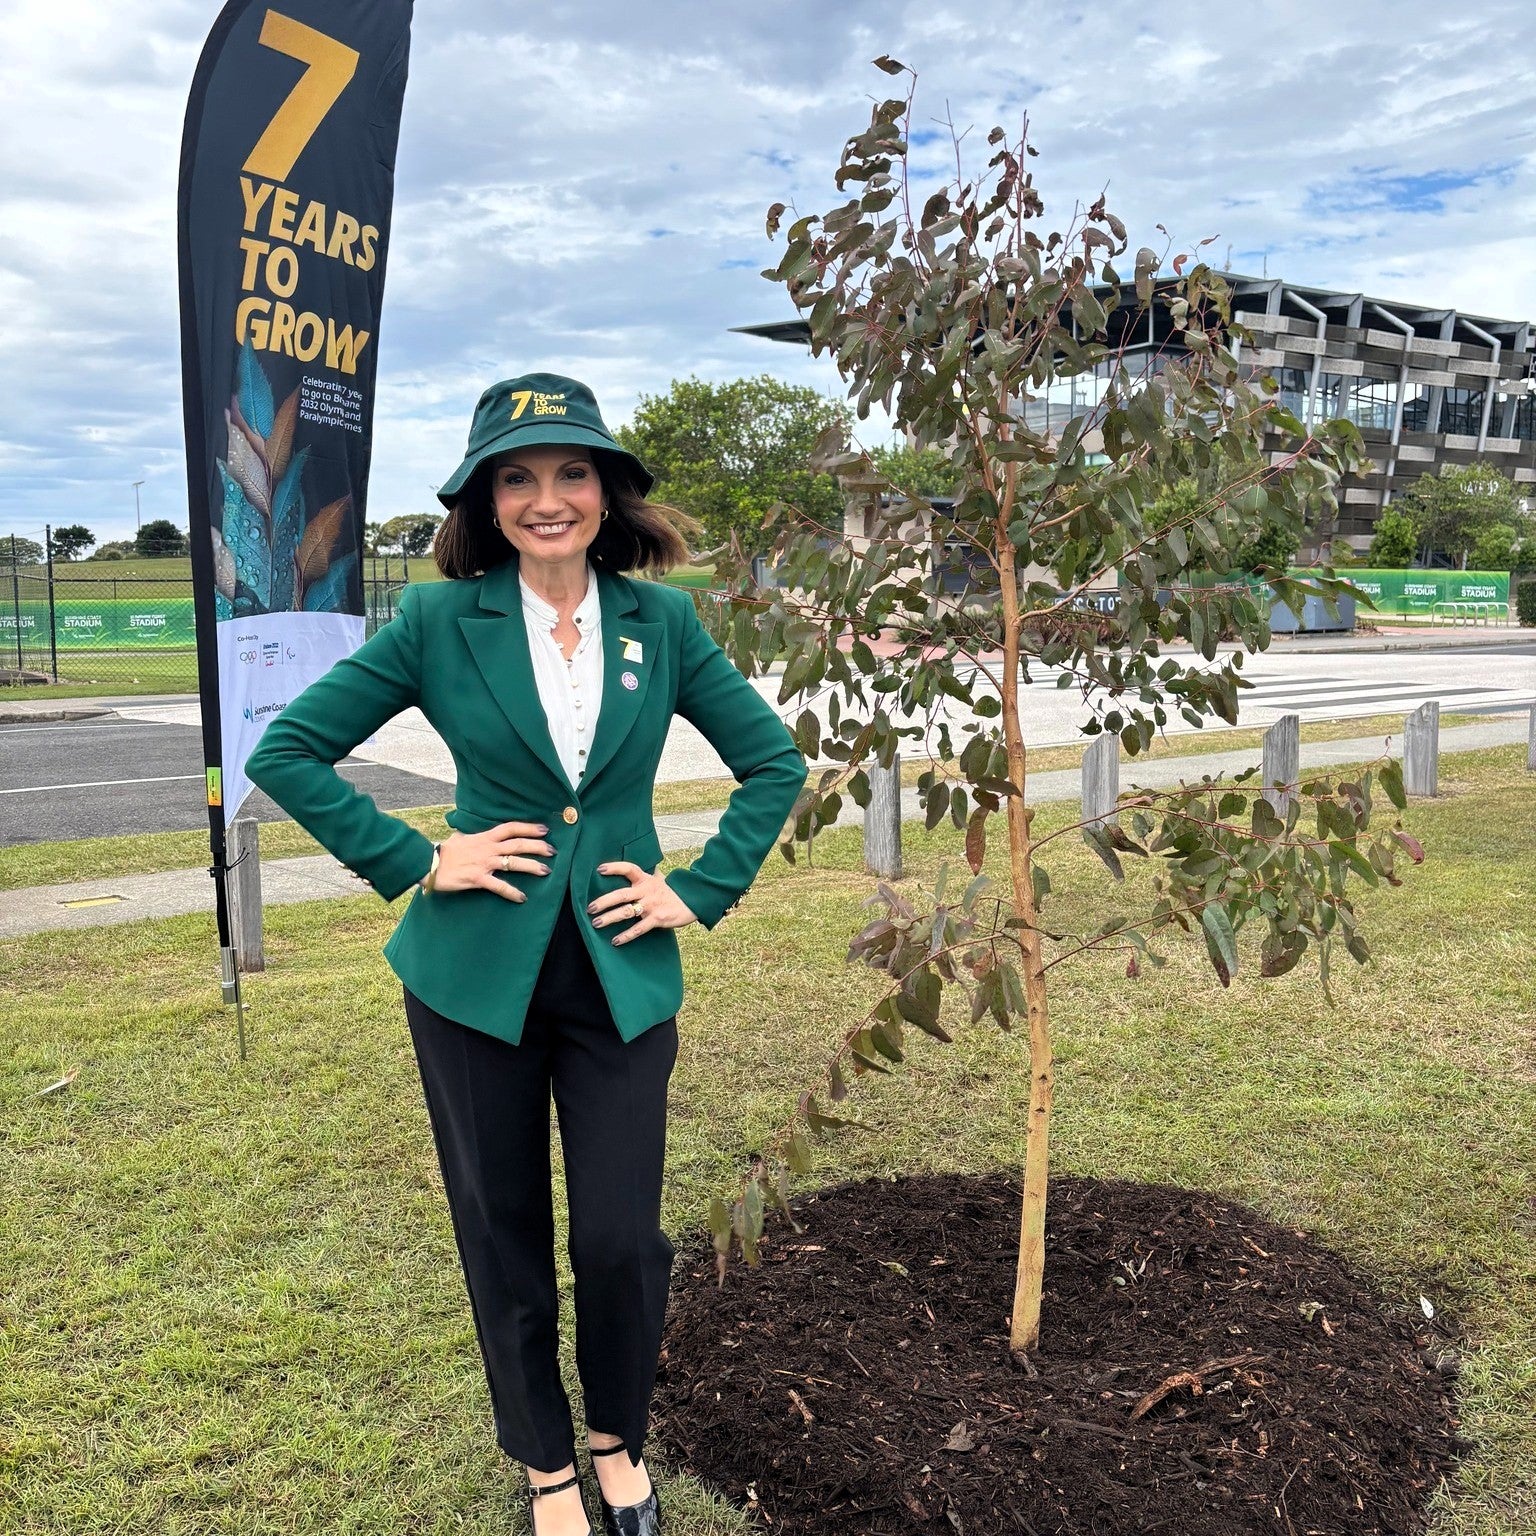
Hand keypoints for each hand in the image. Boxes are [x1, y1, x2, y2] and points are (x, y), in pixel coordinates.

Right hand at [433, 821, 554, 901]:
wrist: (428, 863)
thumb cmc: (444, 852)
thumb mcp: (460, 838)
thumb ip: (471, 836)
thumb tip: (471, 834)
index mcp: (484, 837)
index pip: (511, 828)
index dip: (529, 827)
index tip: (544, 829)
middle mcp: (487, 848)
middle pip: (518, 844)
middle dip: (538, 846)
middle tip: (553, 851)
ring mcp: (484, 863)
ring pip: (514, 862)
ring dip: (532, 866)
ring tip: (546, 871)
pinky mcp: (477, 879)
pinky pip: (499, 886)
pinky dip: (512, 892)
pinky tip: (522, 898)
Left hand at [587, 862, 697, 943]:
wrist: (692, 902)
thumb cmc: (672, 891)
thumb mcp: (659, 878)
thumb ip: (647, 873)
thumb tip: (638, 865)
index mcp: (645, 879)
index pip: (629, 869)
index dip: (614, 868)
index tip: (600, 869)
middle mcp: (646, 891)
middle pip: (621, 894)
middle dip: (604, 901)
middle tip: (590, 908)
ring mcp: (651, 906)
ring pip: (626, 912)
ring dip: (610, 918)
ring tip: (596, 923)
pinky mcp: (657, 919)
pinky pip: (638, 929)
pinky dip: (626, 936)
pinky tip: (615, 941)